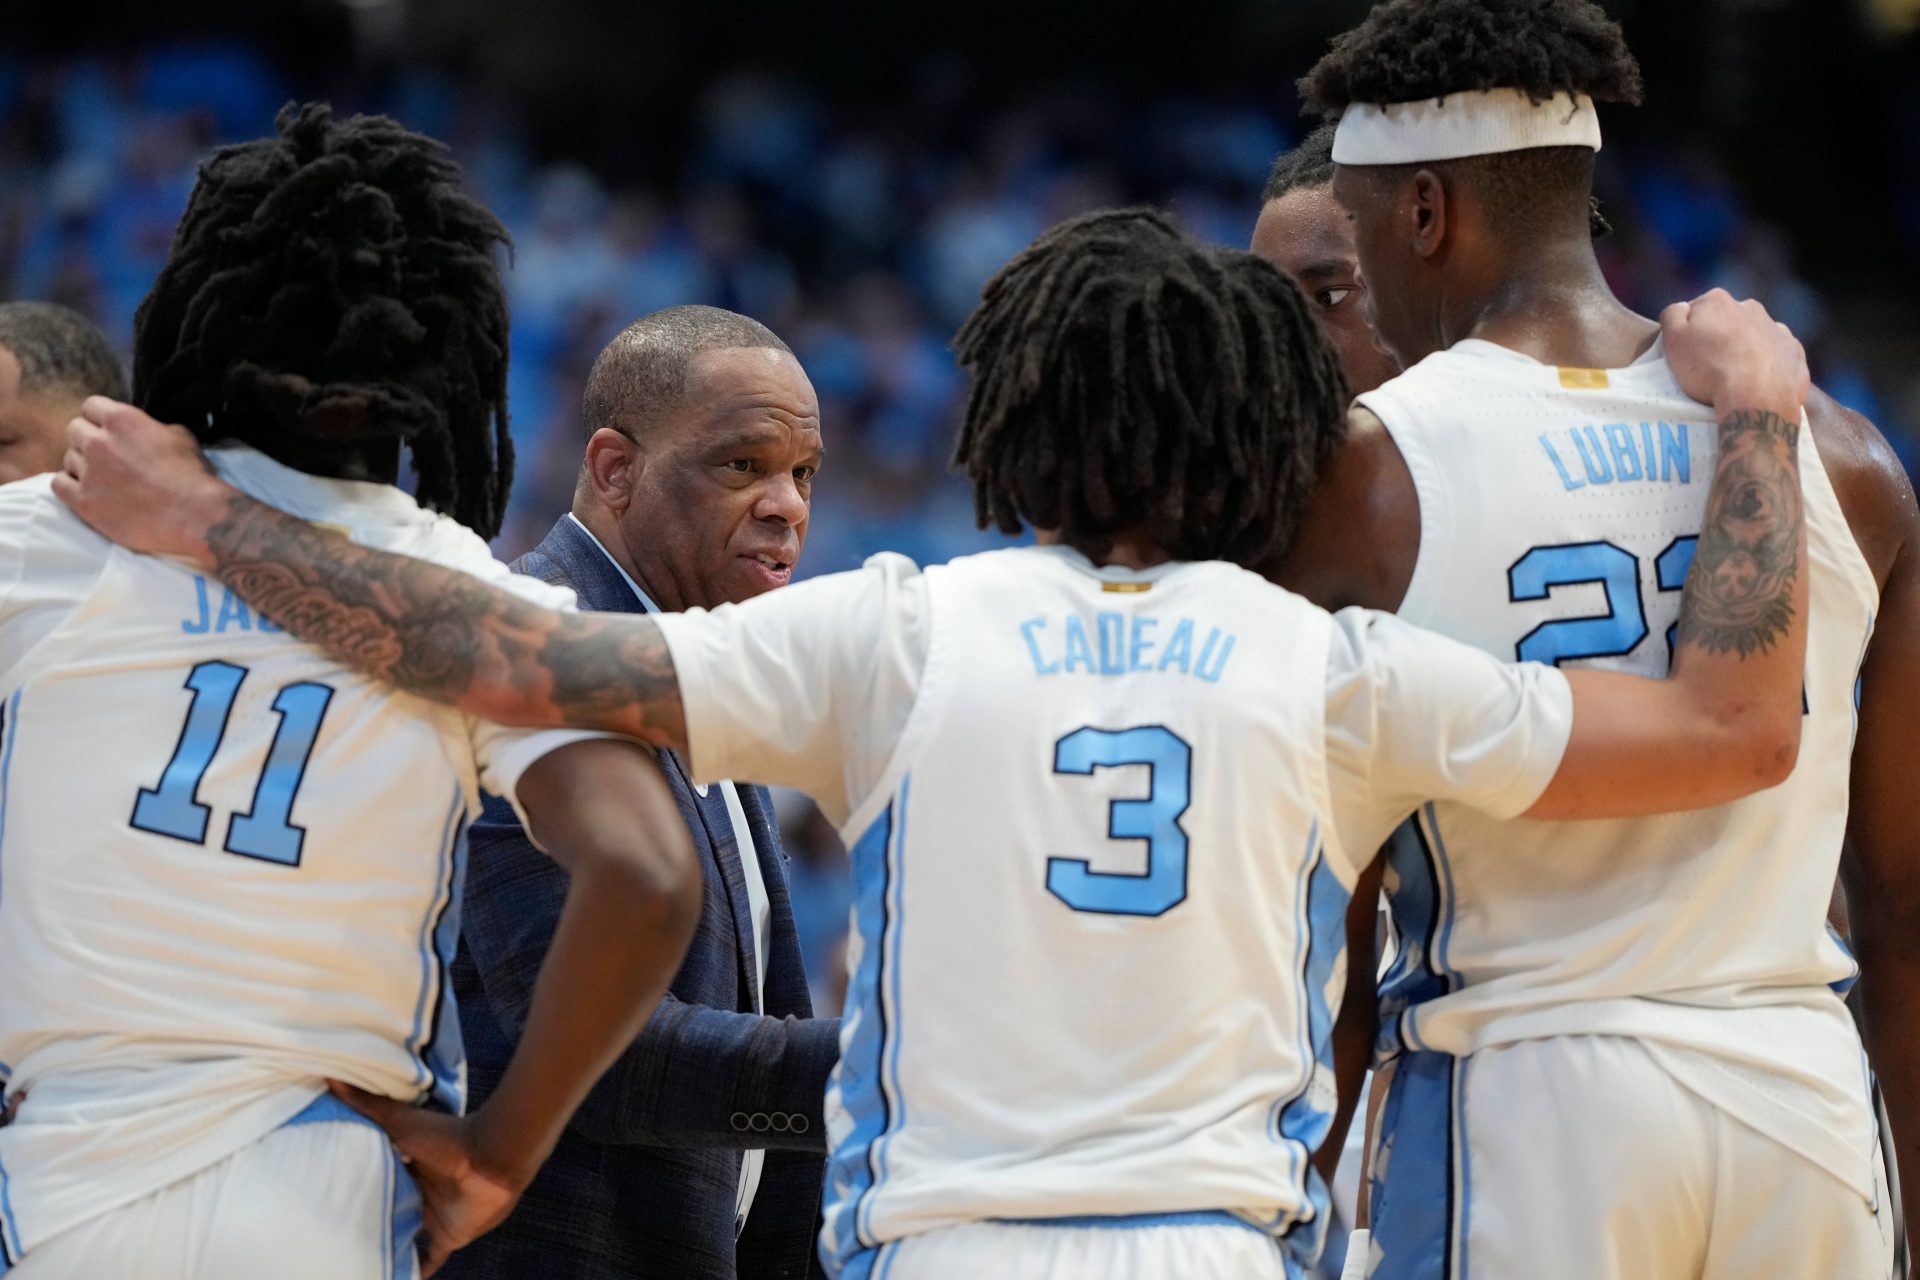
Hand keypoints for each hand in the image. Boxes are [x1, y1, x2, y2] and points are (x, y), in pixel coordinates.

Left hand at [52, 396, 236, 567]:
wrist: (196, 517)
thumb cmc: (193, 476)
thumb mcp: (179, 437)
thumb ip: (151, 427)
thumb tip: (143, 431)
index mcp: (121, 420)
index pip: (91, 406)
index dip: (101, 418)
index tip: (110, 430)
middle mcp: (98, 442)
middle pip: (74, 430)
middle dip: (88, 440)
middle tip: (106, 455)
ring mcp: (88, 472)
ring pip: (68, 459)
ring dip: (82, 466)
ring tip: (103, 479)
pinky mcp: (83, 501)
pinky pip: (58, 485)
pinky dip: (70, 486)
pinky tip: (88, 491)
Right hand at [329, 1081, 527, 1277]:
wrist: (492, 1158)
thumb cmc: (449, 1136)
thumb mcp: (400, 1121)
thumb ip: (367, 1103)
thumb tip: (330, 1076)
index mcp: (404, 1166)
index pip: (372, 1179)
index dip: (350, 1186)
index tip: (319, 1195)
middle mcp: (415, 1192)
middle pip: (385, 1210)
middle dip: (364, 1221)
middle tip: (326, 1238)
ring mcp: (430, 1215)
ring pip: (400, 1237)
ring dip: (383, 1248)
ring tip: (350, 1265)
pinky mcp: (446, 1236)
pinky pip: (427, 1261)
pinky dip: (414, 1273)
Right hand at [1661, 289, 1809, 421]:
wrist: (1756, 399)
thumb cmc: (1708, 369)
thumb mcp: (1673, 339)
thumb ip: (1672, 315)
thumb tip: (1682, 308)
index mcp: (1718, 301)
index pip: (1696, 310)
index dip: (1689, 331)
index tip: (1687, 352)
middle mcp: (1751, 308)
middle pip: (1728, 321)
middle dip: (1720, 337)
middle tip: (1709, 366)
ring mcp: (1777, 329)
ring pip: (1754, 337)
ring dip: (1745, 350)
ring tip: (1735, 378)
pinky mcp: (1794, 352)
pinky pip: (1777, 355)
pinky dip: (1767, 366)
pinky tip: (1757, 383)